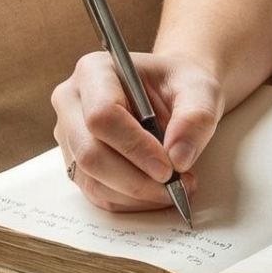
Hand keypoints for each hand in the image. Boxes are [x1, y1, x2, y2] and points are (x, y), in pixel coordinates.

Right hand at [51, 50, 223, 212]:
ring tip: (174, 188)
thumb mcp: (200, 90)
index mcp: (94, 71)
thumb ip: (195, 118)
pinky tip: (157, 192)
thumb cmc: (180, 85)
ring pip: (92, 180)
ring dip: (137, 195)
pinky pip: (97, 194)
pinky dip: (131, 201)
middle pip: (89, 153)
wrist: (172, 94)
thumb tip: (179, 158)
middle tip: (175, 185)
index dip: (135, 147)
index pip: (102, 115)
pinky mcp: (77, 163)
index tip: (169, 166)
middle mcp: (72, 102)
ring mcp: (70, 135)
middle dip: (136, 179)